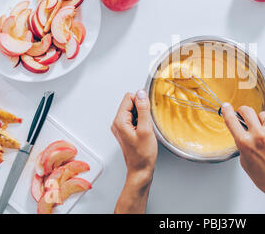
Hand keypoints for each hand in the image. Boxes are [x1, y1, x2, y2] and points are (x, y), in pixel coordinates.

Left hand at [111, 90, 157, 213]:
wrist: (141, 170)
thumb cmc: (142, 155)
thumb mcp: (146, 129)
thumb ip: (143, 109)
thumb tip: (141, 93)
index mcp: (119, 121)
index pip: (129, 97)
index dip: (141, 101)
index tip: (147, 111)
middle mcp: (117, 123)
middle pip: (130, 103)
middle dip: (142, 109)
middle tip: (147, 123)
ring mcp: (121, 127)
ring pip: (133, 111)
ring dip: (142, 116)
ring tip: (146, 128)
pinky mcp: (126, 131)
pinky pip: (134, 118)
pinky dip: (141, 121)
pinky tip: (145, 131)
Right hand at [221, 104, 264, 213]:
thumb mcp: (245, 161)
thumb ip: (243, 144)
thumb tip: (243, 132)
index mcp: (245, 142)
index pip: (232, 120)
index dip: (227, 111)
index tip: (226, 107)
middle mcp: (259, 135)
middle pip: (247, 111)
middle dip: (244, 112)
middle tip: (244, 115)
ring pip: (263, 115)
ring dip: (260, 121)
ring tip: (264, 134)